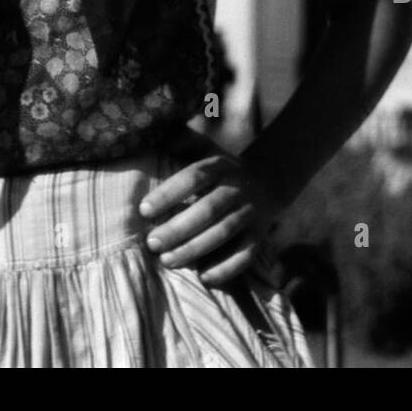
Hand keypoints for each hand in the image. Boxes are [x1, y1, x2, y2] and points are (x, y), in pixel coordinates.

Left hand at [138, 128, 281, 285]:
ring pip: (224, 233)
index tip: (144, 209)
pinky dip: (227, 268)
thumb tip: (158, 133)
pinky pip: (246, 255)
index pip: (194, 177)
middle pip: (208, 209)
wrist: (268, 181)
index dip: (169, 193)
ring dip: (196, 248)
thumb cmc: (221, 168)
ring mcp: (250, 213)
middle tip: (152, 243)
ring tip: (168, 261)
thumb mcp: (205, 147)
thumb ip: (183, 140)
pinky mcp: (259, 236)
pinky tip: (204, 277)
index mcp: (220, 165)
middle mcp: (237, 188)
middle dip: (179, 228)